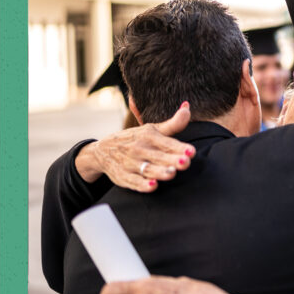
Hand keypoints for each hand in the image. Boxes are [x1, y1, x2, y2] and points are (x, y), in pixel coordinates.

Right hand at [76, 102, 194, 191]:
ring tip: (171, 173)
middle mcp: (139, 149)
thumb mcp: (152, 130)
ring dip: (159, 172)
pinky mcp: (123, 177)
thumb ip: (173, 124)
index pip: (166, 142)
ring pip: (147, 169)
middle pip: (158, 156)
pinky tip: (152, 185)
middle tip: (185, 162)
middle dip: (172, 160)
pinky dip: (142, 185)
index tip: (191, 151)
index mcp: (148, 136)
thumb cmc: (136, 139)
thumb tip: (188, 108)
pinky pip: (133, 182)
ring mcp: (130, 163)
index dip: (179, 147)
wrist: (102, 150)